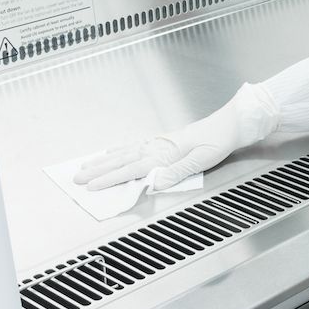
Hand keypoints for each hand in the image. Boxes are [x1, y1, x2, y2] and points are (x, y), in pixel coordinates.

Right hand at [74, 83, 279, 190]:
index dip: (111, 178)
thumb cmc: (219, 141)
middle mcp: (158, 145)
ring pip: (125, 152)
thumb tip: (153, 181)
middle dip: (99, 169)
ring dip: (104, 160)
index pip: (133, 168)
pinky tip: (112, 153)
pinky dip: (119, 150)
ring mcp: (160, 141)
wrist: (231, 123)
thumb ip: (178, 171)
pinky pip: (135, 146)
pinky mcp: (164, 140)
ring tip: (86, 165)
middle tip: (77, 177)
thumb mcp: (203, 158)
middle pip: (123, 159)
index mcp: (166, 152)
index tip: (92, 186)